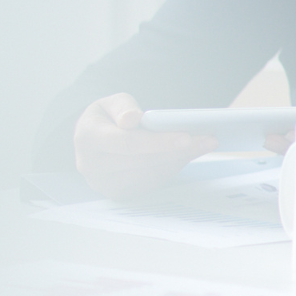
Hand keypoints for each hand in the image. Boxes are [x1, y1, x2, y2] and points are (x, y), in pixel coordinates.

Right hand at [73, 93, 216, 199]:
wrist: (95, 138)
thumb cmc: (108, 116)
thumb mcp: (112, 102)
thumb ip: (123, 106)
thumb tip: (132, 119)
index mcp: (87, 138)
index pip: (127, 143)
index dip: (158, 142)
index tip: (187, 137)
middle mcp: (90, 166)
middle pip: (142, 161)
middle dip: (177, 150)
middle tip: (208, 140)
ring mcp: (104, 184)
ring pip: (149, 174)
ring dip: (179, 160)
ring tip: (204, 144)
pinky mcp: (118, 193)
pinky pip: (150, 183)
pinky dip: (171, 168)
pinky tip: (188, 154)